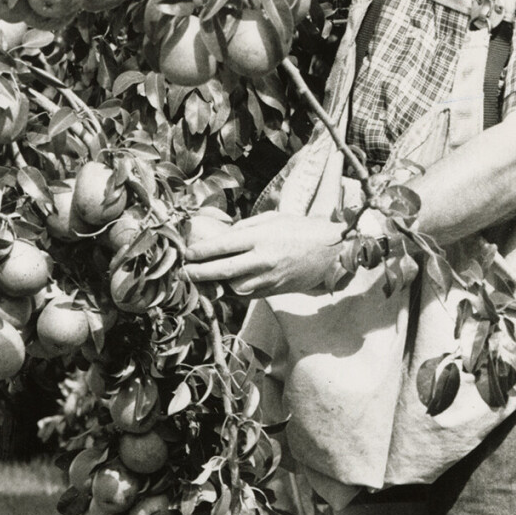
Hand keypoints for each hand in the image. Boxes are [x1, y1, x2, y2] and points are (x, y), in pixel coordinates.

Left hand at [184, 212, 344, 297]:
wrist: (330, 251)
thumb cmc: (300, 229)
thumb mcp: (272, 219)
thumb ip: (246, 227)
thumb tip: (223, 236)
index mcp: (260, 237)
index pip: (222, 246)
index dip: (201, 251)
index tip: (187, 253)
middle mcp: (262, 259)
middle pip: (222, 270)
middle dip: (200, 273)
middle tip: (185, 273)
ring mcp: (269, 278)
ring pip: (233, 287)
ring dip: (217, 284)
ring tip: (204, 279)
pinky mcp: (274, 291)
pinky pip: (247, 295)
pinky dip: (234, 291)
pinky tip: (226, 285)